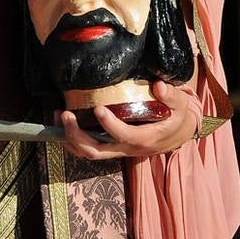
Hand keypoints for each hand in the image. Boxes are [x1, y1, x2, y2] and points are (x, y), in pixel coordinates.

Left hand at [59, 81, 199, 159]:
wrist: (178, 134)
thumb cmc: (177, 117)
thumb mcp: (181, 105)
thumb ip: (171, 95)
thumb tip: (158, 85)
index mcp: (144, 138)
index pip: (123, 136)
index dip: (109, 125)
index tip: (98, 109)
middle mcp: (127, 149)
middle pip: (96, 152)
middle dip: (77, 135)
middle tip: (66, 114)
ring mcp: (117, 150)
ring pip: (88, 153)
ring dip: (69, 138)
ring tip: (59, 116)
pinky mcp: (112, 147)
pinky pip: (88, 149)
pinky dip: (72, 140)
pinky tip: (63, 123)